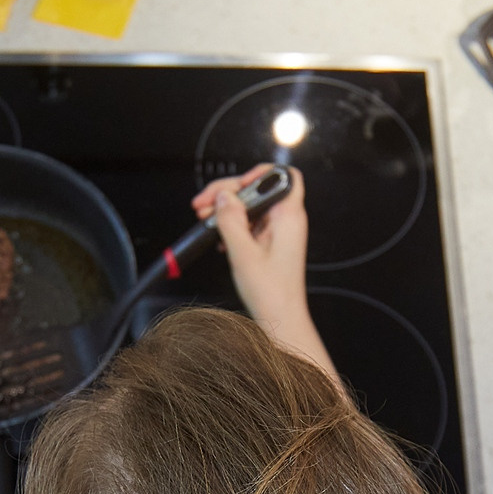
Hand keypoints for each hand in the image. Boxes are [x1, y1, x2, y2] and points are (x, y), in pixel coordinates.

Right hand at [191, 163, 310, 331]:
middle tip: (205, 203)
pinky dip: (232, 225)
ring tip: (205, 218)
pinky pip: (250, 223)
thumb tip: (224, 197)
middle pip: (258, 189)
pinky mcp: (270, 243)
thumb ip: (231, 220)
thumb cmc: (272, 293)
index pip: (283, 176)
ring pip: (251, 206)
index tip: (235, 186)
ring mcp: (278, 231)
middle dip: (229, 193)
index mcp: (288, 217)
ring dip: (226, 209)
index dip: (259, 174)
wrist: (280, 319)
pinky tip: (218, 236)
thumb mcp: (243, 253)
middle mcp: (286, 220)